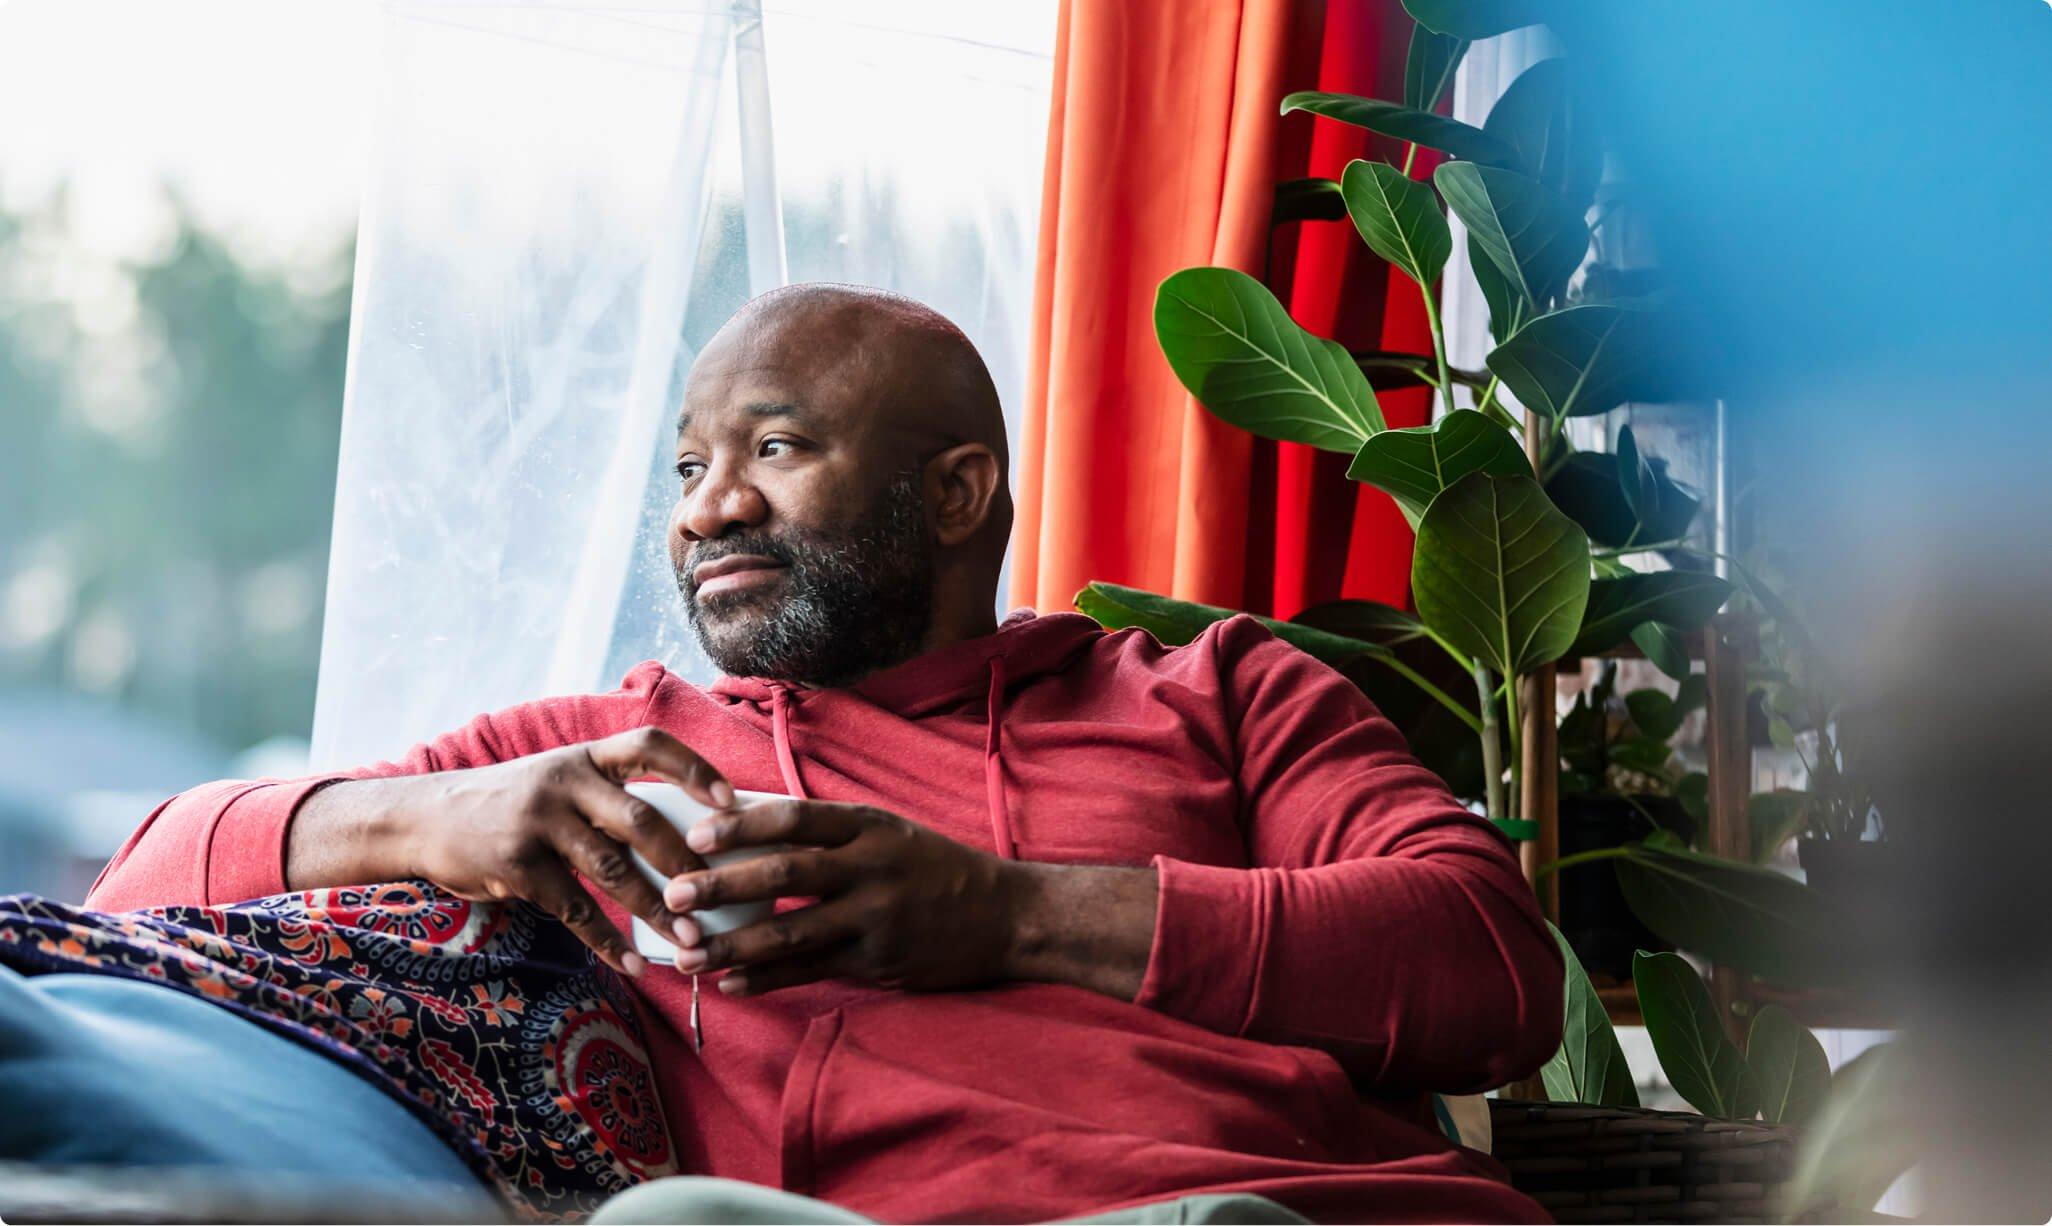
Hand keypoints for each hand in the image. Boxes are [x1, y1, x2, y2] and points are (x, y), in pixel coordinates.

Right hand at [360, 727, 731, 976]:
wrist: (427, 818)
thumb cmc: (514, 804)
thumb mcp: (560, 781)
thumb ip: (611, 797)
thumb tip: (689, 836)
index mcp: (586, 757)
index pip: (650, 745)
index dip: (695, 768)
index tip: (733, 800)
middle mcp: (565, 782)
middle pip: (640, 818)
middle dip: (685, 860)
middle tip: (722, 892)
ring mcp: (538, 824)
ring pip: (612, 870)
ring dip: (657, 910)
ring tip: (692, 941)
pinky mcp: (516, 867)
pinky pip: (574, 910)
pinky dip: (609, 942)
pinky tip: (635, 964)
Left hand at [660, 800, 1025, 995]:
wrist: (1007, 916)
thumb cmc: (935, 869)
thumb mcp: (891, 833)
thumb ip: (833, 834)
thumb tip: (753, 830)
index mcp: (869, 827)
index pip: (795, 819)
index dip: (742, 826)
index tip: (697, 834)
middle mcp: (871, 868)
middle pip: (784, 874)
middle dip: (722, 885)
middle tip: (673, 895)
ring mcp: (876, 917)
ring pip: (792, 932)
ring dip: (734, 945)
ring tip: (688, 956)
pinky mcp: (879, 961)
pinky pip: (813, 970)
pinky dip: (769, 979)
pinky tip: (733, 984)